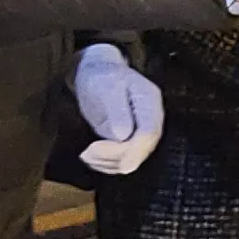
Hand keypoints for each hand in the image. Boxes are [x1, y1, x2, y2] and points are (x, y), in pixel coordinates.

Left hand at [71, 42, 164, 176]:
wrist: (99, 74)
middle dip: (114, 156)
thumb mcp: (106, 87)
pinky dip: (106, 164)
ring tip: (85, 154)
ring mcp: (143, 132)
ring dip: (107, 162)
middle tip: (87, 152)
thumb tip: (122, 135)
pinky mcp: (132, 142)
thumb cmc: (102, 77)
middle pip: (143, 149)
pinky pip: (124, 161)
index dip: (131, 149)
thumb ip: (116, 110)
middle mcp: (152, 119)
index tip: (103, 153)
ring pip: (133, 160)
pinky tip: (91, 157)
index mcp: (150, 101)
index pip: (149, 132)